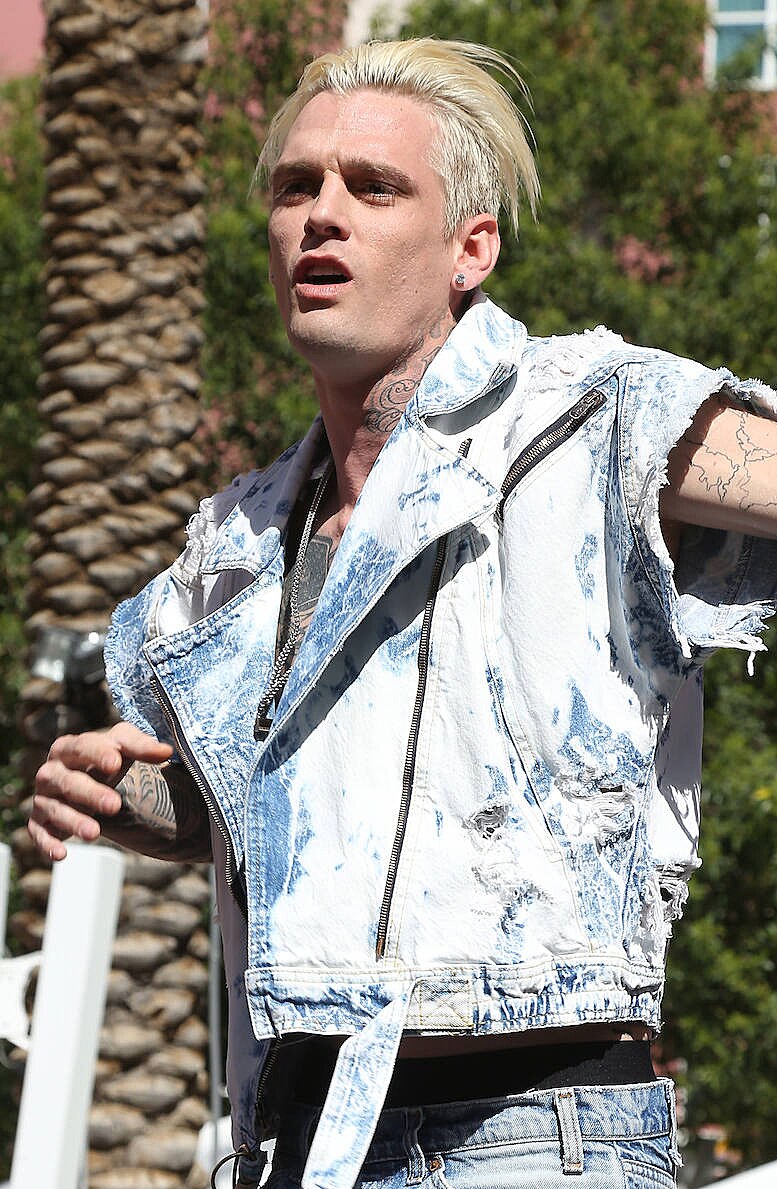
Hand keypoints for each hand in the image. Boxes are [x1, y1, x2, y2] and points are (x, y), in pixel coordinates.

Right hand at [30, 723, 172, 860]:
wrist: (95, 784)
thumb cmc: (107, 760)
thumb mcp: (125, 748)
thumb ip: (142, 747)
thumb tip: (166, 752)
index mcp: (68, 748)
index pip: (81, 747)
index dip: (97, 754)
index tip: (116, 763)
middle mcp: (50, 773)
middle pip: (67, 781)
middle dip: (90, 793)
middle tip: (114, 805)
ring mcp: (43, 799)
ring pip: (54, 809)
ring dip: (72, 821)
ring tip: (95, 833)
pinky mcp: (40, 824)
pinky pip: (39, 834)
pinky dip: (47, 844)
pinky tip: (62, 854)